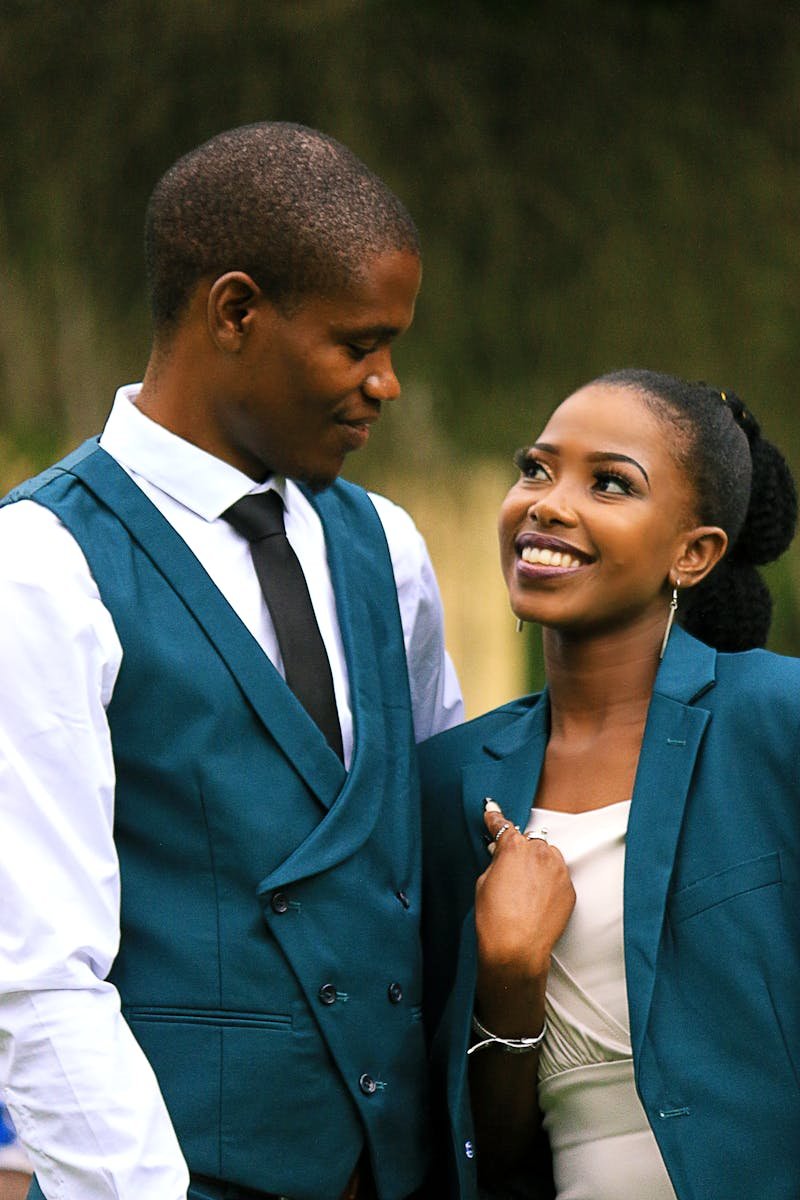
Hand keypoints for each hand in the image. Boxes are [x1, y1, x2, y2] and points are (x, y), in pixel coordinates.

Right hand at [477, 801, 575, 986]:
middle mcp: (540, 852)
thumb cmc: (495, 919)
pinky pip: (558, 877)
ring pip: (547, 857)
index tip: (493, 811)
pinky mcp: (569, 889)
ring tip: (526, 890)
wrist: (517, 949)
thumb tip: (501, 855)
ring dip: (538, 865)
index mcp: (514, 848)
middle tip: (510, 871)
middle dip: (520, 851)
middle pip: (529, 842)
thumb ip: (496, 861)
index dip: (495, 818)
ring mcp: (558, 870)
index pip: (503, 825)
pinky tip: (536, 901)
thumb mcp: (483, 883)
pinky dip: (549, 883)